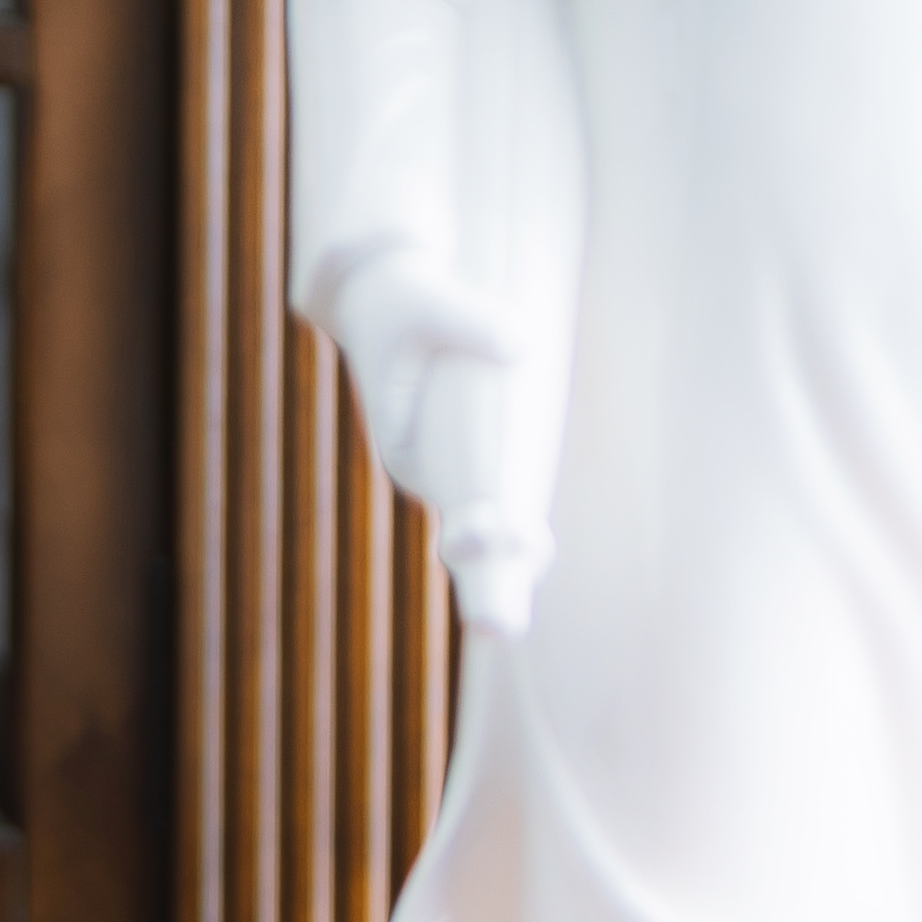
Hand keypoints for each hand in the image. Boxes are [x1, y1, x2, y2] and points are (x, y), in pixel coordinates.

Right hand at [321, 258, 549, 633]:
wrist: (385, 296)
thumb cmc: (405, 300)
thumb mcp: (428, 301)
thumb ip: (472, 322)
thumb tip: (520, 346)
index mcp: (406, 448)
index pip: (444, 499)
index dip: (475, 530)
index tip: (500, 528)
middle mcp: (428, 472)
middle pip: (462, 535)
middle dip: (486, 579)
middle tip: (502, 625)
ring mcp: (450, 469)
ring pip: (482, 528)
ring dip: (507, 559)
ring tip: (535, 564)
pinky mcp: (472, 455)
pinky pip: (496, 499)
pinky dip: (514, 528)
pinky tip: (536, 543)